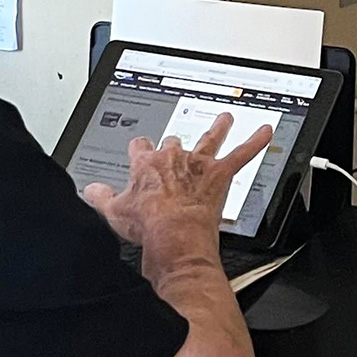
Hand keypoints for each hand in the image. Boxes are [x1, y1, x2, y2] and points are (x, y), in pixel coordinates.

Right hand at [81, 113, 276, 262]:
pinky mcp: (219, 175)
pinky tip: (266, 132)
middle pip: (174, 142)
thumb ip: (100, 197)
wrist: (173, 236)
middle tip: (175, 149)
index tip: (140, 149)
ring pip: (209, 139)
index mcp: (146, 164)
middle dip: (175, 145)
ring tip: (225, 120)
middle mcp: (173, 158)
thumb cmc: (147, 225)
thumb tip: (90, 191)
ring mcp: (197, 165)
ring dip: (218, 129)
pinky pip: (242, 154)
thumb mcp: (114, 213)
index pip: (140, 146)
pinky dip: (255, 142)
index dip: (140, 149)